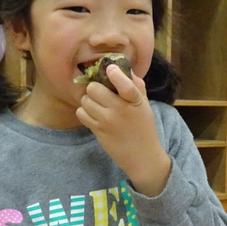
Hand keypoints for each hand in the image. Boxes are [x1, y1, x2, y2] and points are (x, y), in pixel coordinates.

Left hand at [76, 65, 170, 195]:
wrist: (142, 157)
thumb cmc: (144, 128)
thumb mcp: (145, 106)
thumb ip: (136, 86)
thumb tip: (124, 68)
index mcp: (135, 102)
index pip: (125, 85)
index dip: (115, 73)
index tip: (110, 68)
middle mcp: (120, 110)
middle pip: (94, 88)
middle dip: (95, 88)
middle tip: (100, 93)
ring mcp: (107, 121)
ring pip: (85, 100)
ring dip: (89, 100)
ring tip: (97, 105)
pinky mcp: (98, 131)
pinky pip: (81, 113)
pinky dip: (84, 112)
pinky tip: (93, 114)